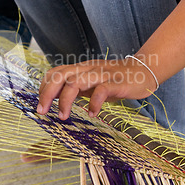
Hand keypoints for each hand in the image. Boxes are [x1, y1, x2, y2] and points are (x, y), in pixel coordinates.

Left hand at [37, 58, 157, 119]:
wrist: (143, 71)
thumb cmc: (114, 80)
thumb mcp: (90, 83)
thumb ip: (74, 88)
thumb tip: (53, 98)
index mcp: (80, 69)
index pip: (56, 72)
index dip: (44, 87)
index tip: (41, 104)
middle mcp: (88, 69)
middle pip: (61, 75)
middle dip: (48, 93)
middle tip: (42, 111)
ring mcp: (102, 74)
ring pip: (77, 82)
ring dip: (66, 100)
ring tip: (62, 116)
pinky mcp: (117, 83)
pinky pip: (102, 90)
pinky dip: (94, 103)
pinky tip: (92, 113)